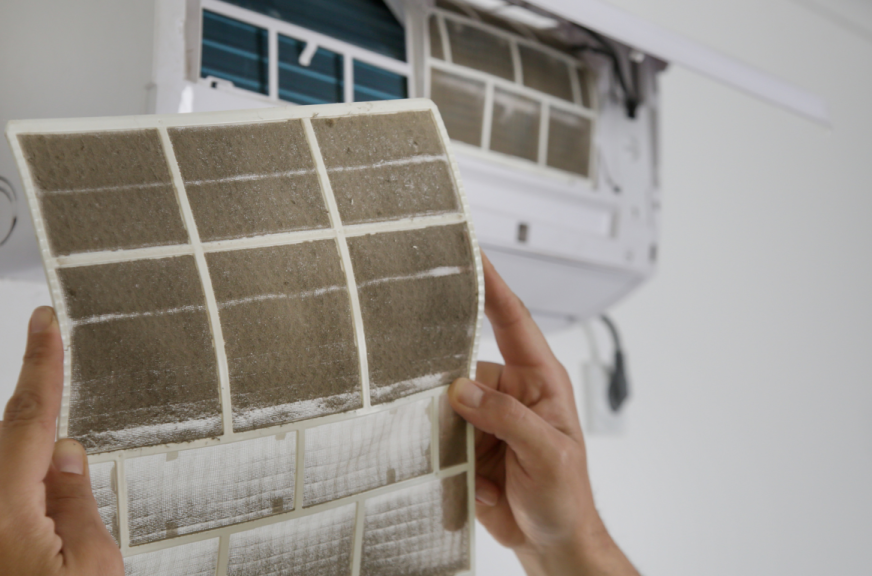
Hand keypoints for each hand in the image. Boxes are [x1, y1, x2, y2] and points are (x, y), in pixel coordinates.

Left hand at [0, 307, 122, 575]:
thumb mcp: (95, 568)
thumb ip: (79, 503)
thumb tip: (66, 459)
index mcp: (4, 519)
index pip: (25, 419)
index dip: (38, 363)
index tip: (42, 325)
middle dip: (4, 431)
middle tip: (44, 457)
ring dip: (0, 480)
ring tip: (44, 519)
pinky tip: (27, 554)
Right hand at [448, 256, 636, 575]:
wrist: (552, 543)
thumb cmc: (566, 498)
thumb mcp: (548, 454)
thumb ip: (507, 418)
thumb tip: (465, 389)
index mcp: (538, 381)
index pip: (513, 321)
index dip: (494, 286)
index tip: (474, 255)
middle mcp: (508, 394)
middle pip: (465, 362)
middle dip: (445, 372)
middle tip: (427, 377)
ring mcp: (484, 420)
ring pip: (444, 400)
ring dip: (442, 422)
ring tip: (459, 447)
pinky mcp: (465, 445)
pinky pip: (437, 434)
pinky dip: (438, 450)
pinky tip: (456, 469)